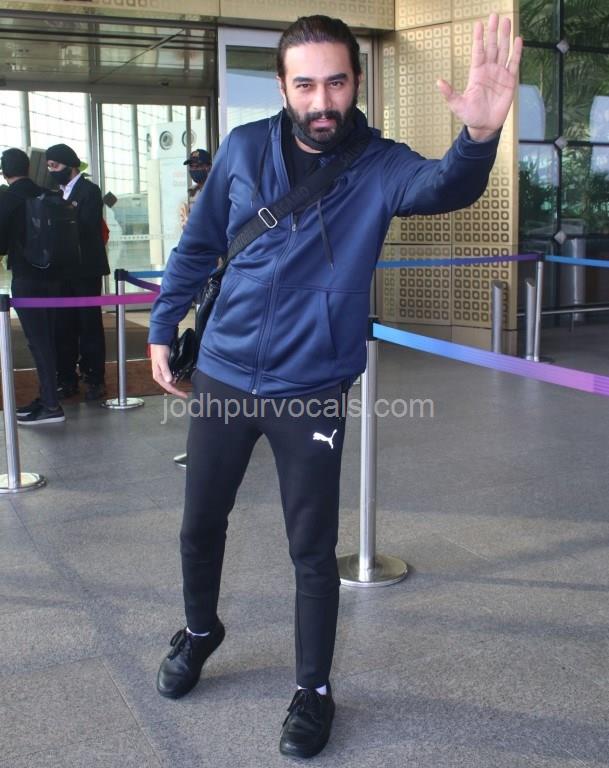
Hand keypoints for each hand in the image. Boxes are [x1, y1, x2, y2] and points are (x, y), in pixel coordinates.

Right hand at [150, 343, 187, 398]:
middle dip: (177, 391)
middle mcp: (160, 376)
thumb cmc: (159, 351)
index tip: (184, 395)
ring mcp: (163, 373)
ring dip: (176, 387)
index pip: (168, 387)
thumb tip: (170, 381)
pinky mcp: (166, 370)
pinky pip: (171, 378)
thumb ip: (166, 371)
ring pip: (170, 383)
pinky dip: (176, 380)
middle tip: (185, 394)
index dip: (177, 392)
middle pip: (169, 387)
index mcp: (158, 376)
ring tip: (184, 390)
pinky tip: (180, 380)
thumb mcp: (162, 361)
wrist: (159, 343)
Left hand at [436, 13, 522, 140]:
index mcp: (476, 73)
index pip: (478, 52)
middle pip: (492, 47)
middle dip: (493, 31)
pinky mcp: (510, 81)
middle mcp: (488, 70)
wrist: (484, 126)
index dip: (479, 38)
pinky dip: (516, 52)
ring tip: (506, 21)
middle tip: (494, 15)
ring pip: (503, 51)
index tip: (478, 24)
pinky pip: (514, 63)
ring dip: (505, 37)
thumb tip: (439, 82)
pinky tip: (518, 40)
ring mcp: (500, 74)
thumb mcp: (457, 105)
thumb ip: (449, 93)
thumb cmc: (470, 116)